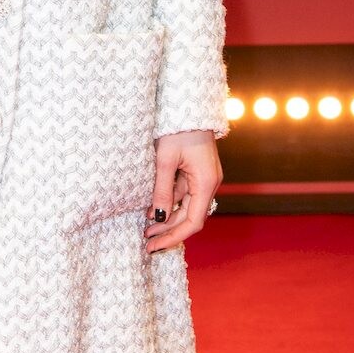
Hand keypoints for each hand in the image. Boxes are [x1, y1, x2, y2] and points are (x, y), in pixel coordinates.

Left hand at [144, 129, 221, 251]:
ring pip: (185, 207)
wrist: (189, 106)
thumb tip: (157, 217)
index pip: (192, 222)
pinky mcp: (197, 173)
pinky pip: (184, 194)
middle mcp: (208, 184)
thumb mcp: (165, 160)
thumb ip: (162, 190)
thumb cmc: (178, 130)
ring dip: (166, 218)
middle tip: (145, 241)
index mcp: (206, 183)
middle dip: (168, 230)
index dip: (173, 237)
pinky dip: (169, 202)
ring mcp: (204, 179)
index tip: (154, 246)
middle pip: (189, 217)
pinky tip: (152, 208)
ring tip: (145, 227)